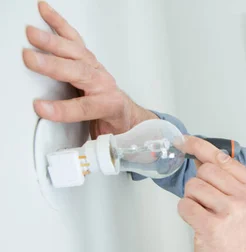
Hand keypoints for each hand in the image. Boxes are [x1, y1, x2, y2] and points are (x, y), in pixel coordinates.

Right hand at [23, 2, 155, 138]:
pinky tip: (45, 11)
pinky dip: (59, 24)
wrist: (130, 116)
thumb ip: (90, 144)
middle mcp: (104, 84)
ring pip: (75, 53)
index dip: (63, 109)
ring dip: (52, 42)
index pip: (86, 107)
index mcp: (110, 105)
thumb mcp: (105, 140)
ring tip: (31, 33)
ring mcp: (96, 69)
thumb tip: (73, 158)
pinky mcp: (88, 60)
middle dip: (53, 66)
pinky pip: (73, 39)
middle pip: (78, 72)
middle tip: (30, 59)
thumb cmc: (116, 126)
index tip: (41, 109)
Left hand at [176, 137, 245, 251]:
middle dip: (199, 186)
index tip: (183, 139)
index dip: (198, 146)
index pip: (222, 158)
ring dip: (192, 201)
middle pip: (205, 171)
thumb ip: (223, 177)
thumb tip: (200, 154)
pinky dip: (186, 213)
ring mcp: (232, 212)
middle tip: (210, 205)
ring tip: (207, 216)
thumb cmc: (235, 237)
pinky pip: (185, 206)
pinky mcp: (213, 226)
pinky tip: (200, 224)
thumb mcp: (239, 202)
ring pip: (192, 187)